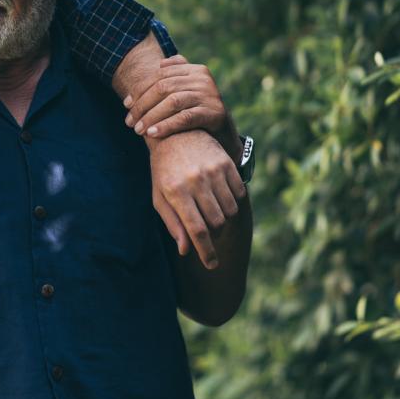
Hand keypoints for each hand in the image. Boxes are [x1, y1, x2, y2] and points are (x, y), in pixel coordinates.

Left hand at [124, 55, 237, 151]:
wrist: (224, 134)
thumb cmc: (198, 111)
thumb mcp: (188, 91)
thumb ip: (175, 76)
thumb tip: (159, 64)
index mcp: (195, 69)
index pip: (160, 75)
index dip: (140, 89)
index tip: (126, 104)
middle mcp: (203, 79)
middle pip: (164, 88)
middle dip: (142, 105)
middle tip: (129, 122)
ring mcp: (210, 95)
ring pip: (172, 102)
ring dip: (151, 117)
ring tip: (138, 130)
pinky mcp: (214, 113)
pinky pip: (184, 118)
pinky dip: (166, 126)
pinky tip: (153, 134)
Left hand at [148, 130, 245, 269]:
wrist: (174, 134)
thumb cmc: (163, 171)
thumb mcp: (160, 197)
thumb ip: (173, 224)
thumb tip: (185, 250)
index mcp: (176, 191)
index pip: (196, 230)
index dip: (206, 251)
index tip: (211, 264)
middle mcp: (196, 181)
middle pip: (216, 223)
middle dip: (214, 235)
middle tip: (208, 233)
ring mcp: (213, 171)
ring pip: (230, 211)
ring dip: (224, 219)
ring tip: (213, 214)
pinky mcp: (226, 163)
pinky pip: (239, 194)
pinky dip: (233, 203)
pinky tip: (221, 199)